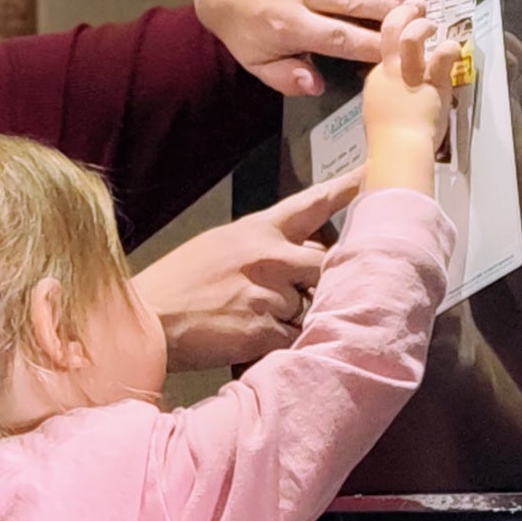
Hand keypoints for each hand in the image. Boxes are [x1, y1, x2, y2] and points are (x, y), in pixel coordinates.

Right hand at [131, 178, 358, 370]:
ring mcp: (269, 292)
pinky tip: (256, 340)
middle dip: (318, 283)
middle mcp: (270, 256)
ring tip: (256, 320)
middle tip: (296, 295)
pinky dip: (284, 344)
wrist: (148, 320)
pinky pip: (296, 337)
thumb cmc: (177, 285)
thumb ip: (261, 246)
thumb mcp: (219, 245)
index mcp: (258, 229)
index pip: (313, 204)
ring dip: (294, 318)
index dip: (348, 190)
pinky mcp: (265, 328)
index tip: (373, 176)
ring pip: (311, 305)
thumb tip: (292, 258)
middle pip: (327, 264)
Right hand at [360, 0, 458, 197]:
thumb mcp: (379, 117)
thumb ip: (388, 103)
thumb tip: (397, 103)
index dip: (397, 42)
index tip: (407, 36)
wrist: (397, 152)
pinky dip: (450, 48)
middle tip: (415, 7)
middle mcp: (389, 72)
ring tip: (433, 26)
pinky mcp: (431, 81)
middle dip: (402, 15)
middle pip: (390, 31)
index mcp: (377, 82)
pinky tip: (454, 49)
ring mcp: (409, 74)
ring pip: (411, 35)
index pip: (386, 52)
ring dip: (423, 27)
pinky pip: (443, 53)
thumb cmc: (388, 145)